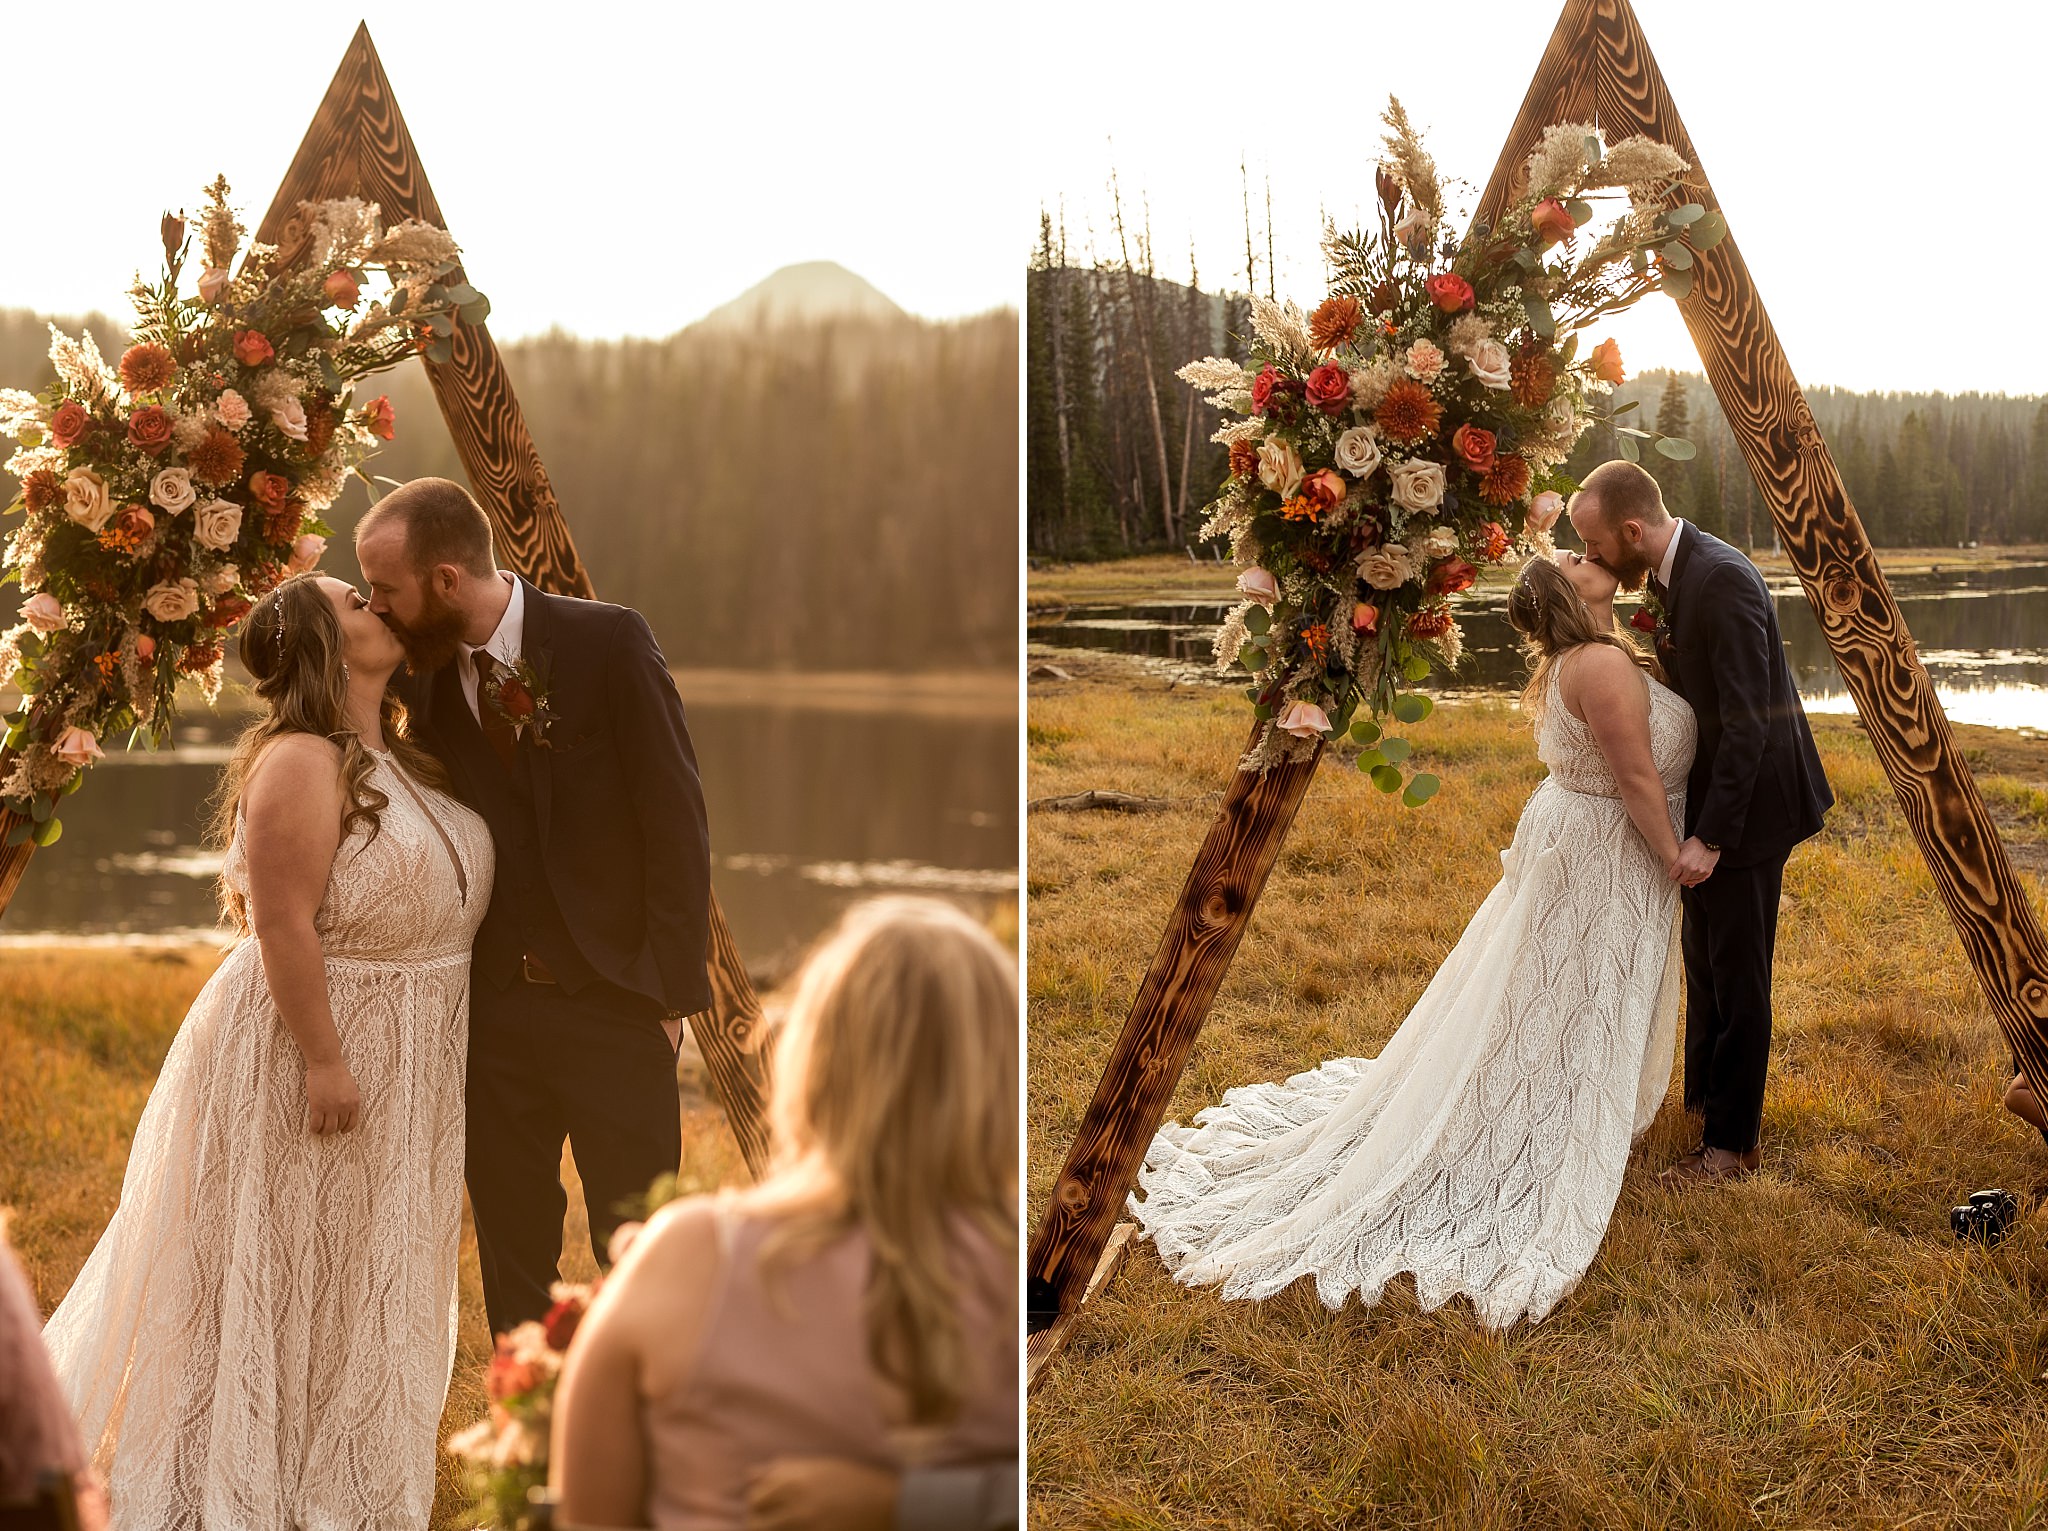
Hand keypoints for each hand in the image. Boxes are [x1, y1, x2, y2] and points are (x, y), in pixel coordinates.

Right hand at [305, 1058, 359, 1135]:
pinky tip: (313, 1128)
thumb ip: (350, 1101)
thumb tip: (345, 1113)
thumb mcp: (351, 1088)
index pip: (352, 1123)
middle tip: (327, 1130)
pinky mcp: (317, 1107)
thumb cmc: (338, 1073)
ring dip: (323, 1132)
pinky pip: (316, 1124)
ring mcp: (330, 1108)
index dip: (346, 1129)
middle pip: (339, 1127)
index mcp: (354, 1102)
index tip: (342, 1131)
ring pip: (328, 1128)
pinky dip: (314, 1129)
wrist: (326, 1064)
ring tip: (319, 1131)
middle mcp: (344, 1107)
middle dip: (333, 1130)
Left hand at [745, 1456, 896, 1530]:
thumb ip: (780, 1470)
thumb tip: (750, 1477)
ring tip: (786, 1526)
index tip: (766, 1507)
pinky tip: (801, 1530)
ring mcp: (804, 1525)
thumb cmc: (852, 1480)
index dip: (758, 1503)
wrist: (887, 1503)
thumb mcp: (817, 1465)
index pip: (754, 1496)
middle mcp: (793, 1502)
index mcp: (792, 1478)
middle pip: (755, 1520)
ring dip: (773, 1530)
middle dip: (760, 1523)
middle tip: (772, 1523)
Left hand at [1671, 837, 1720, 887]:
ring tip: (1688, 873)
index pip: (1673, 876)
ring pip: (1691, 881)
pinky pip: (1699, 879)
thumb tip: (1670, 859)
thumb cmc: (1695, 843)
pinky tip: (1695, 874)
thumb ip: (1676, 856)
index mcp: (1681, 863)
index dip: (1672, 875)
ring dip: (1689, 878)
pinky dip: (1697, 878)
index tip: (1673, 874)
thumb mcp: (1681, 848)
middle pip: (1681, 880)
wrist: (1709, 842)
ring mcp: (1698, 871)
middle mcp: (1690, 869)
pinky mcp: (1706, 872)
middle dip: (1680, 878)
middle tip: (1680, 875)